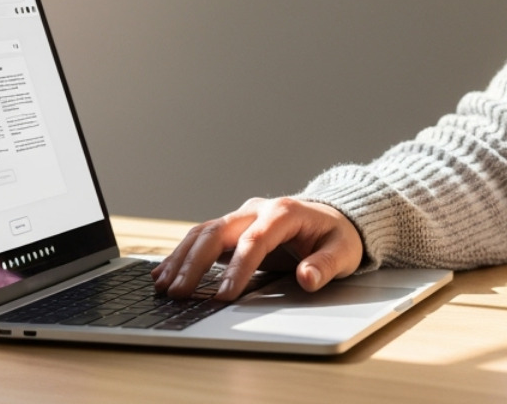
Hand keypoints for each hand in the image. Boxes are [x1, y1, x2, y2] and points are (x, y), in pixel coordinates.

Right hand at [152, 196, 363, 301]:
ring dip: (181, 259)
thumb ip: (325, 265)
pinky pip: (202, 238)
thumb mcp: (343, 251)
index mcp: (283, 212)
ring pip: (203, 232)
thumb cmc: (337, 236)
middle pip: (217, 231)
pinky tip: (164, 273)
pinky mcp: (233, 228)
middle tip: (179, 293)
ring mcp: (242, 217)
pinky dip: (182, 255)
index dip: (238, 269)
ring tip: (164, 286)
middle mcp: (256, 209)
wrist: (332, 217)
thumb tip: (307, 278)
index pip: (254, 240)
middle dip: (195, 263)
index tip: (224, 296)